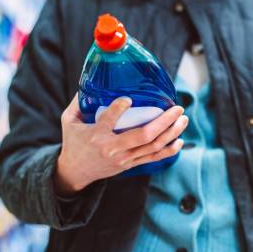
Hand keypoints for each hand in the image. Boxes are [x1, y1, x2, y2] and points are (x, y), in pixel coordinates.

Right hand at [55, 94, 187, 194]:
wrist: (75, 172)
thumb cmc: (73, 142)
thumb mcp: (69, 121)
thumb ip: (78, 101)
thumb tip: (91, 79)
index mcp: (96, 135)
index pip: (109, 119)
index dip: (120, 107)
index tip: (129, 98)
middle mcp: (112, 148)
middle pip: (143, 135)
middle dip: (164, 121)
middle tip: (177, 108)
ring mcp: (124, 159)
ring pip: (153, 146)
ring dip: (171, 133)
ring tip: (183, 119)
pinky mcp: (130, 165)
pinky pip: (154, 158)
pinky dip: (169, 151)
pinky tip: (179, 141)